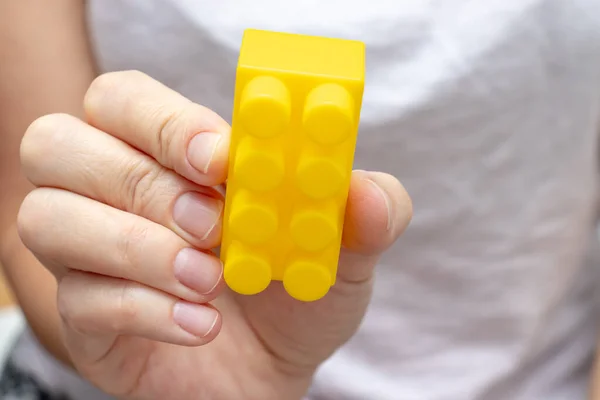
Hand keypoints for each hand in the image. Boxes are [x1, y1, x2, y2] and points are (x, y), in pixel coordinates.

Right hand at [17, 71, 411, 399]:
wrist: (275, 371)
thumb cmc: (297, 294)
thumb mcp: (343, 251)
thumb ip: (365, 215)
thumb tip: (367, 193)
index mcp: (167, 154)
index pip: (123, 101)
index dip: (163, 120)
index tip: (221, 159)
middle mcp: (110, 192)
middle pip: (60, 144)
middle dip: (141, 182)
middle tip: (211, 223)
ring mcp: (85, 255)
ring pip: (49, 219)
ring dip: (135, 247)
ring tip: (208, 279)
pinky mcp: (85, 318)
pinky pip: (78, 300)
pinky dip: (145, 309)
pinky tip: (199, 324)